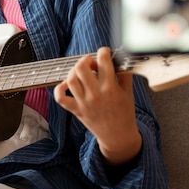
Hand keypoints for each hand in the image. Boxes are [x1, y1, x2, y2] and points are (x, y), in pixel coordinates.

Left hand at [54, 47, 141, 164]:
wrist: (118, 136)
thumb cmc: (124, 113)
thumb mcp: (129, 92)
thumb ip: (125, 74)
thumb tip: (122, 59)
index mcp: (110, 88)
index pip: (103, 61)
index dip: (103, 52)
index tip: (104, 53)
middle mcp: (95, 94)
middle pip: (81, 67)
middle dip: (86, 60)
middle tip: (92, 64)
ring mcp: (84, 103)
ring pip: (71, 79)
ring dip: (74, 72)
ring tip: (82, 73)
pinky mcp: (76, 110)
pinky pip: (61, 98)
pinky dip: (60, 88)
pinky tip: (67, 85)